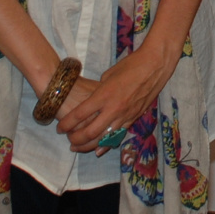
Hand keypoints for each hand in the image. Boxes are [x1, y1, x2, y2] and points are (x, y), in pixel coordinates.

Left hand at [58, 43, 179, 153]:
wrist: (155, 66)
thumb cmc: (130, 65)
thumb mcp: (108, 75)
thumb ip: (99, 91)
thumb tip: (94, 101)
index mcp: (103, 95)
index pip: (79, 114)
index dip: (67, 124)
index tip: (60, 128)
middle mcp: (113, 108)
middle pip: (89, 132)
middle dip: (76, 139)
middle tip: (68, 140)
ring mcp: (125, 115)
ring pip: (104, 138)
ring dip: (89, 145)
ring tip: (79, 147)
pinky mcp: (134, 118)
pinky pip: (118, 135)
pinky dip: (106, 143)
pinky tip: (98, 149)